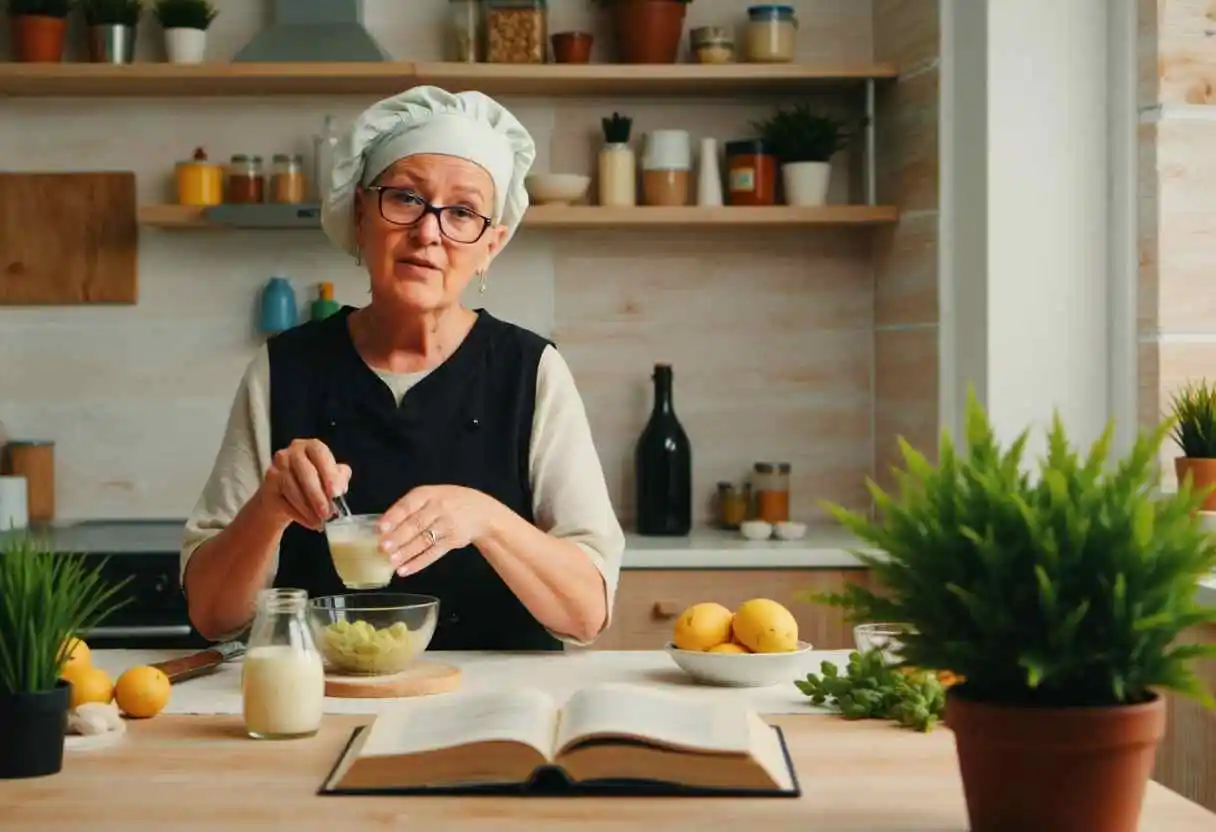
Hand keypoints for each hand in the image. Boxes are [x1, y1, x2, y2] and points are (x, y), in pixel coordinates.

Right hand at [257, 439, 351, 531]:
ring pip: (294, 490)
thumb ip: (339, 478)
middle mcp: (290, 453)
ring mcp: (276, 469)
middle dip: (318, 496)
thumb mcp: (329, 478)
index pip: (320, 453)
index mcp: (309, 446)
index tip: (336, 493)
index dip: (329, 473)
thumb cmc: (312, 484)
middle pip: (306, 473)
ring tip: (321, 521)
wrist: (283, 498)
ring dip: (309, 509)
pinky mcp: (267, 487)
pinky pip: (284, 502)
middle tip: (328, 513)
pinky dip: (300, 515)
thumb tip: (340, 487)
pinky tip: (310, 522)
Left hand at [377, 485, 500, 575]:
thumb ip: (410, 507)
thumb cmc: (449, 503)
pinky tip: (405, 570)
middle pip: (416, 524)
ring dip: (406, 552)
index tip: (381, 528)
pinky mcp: (452, 542)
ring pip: (424, 540)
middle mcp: (439, 508)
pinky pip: (433, 554)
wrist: (482, 512)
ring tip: (391, 561)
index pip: (409, 505)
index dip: (394, 516)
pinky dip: (418, 563)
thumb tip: (381, 526)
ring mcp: (447, 526)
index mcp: (429, 494)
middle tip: (383, 547)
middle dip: (399, 536)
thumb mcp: (432, 495)